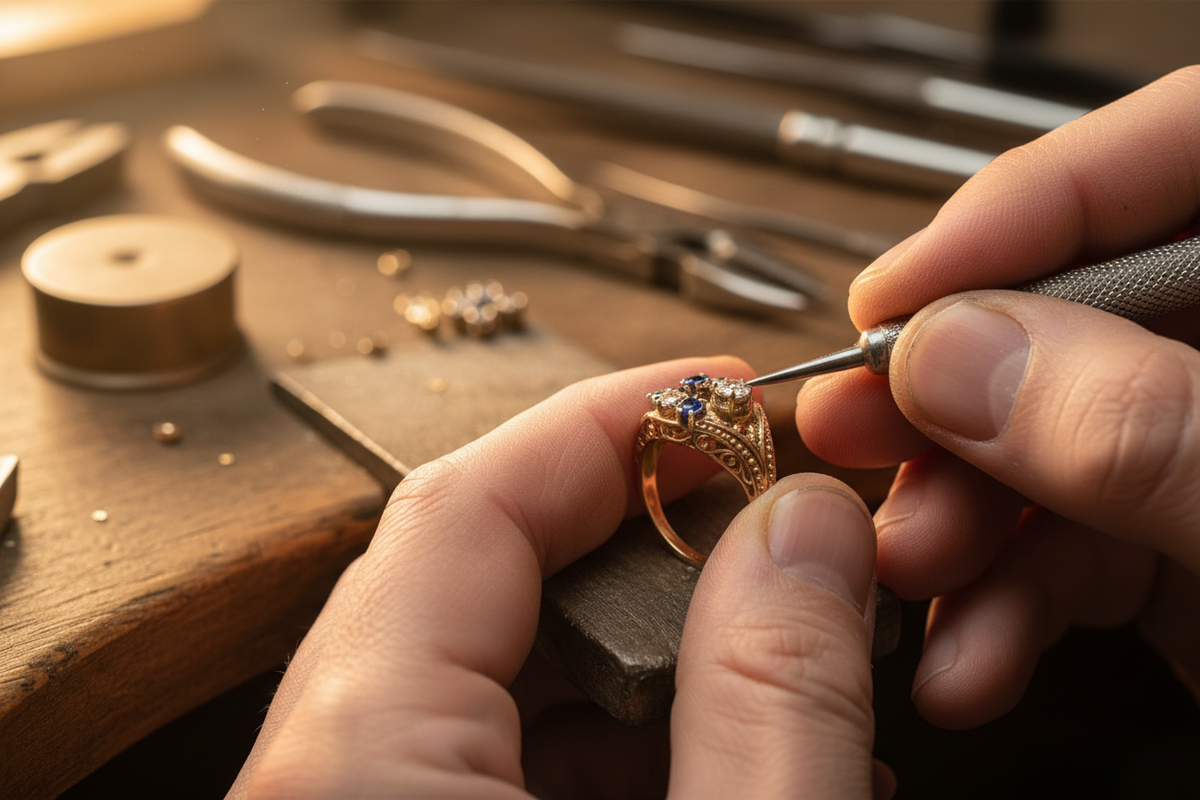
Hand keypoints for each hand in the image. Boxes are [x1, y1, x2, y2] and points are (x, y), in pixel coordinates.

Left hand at [225, 358, 890, 798]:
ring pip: (495, 678)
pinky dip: (615, 746)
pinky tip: (725, 763)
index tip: (715, 391)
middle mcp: (322, 791)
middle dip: (644, 537)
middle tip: (763, 524)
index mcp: (357, 777)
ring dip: (648, 655)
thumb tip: (804, 536)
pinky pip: (495, 764)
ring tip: (780, 666)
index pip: (464, 508)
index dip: (608, 423)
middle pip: (476, 581)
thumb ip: (772, 706)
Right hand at [797, 66, 1199, 727]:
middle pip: (1091, 308)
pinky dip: (1004, 602)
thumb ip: (1161, 436)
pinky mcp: (1193, 548)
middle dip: (961, 388)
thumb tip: (964, 357)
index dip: (1041, 203)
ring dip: (962, 518)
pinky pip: (1073, 544)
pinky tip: (973, 655)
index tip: (909, 287)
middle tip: (862, 426)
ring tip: (914, 574)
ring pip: (1056, 439)